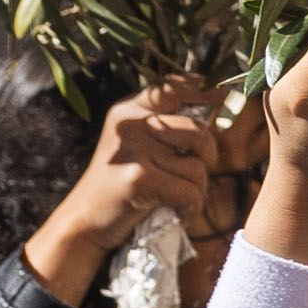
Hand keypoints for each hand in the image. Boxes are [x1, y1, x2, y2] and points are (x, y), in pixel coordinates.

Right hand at [27, 81, 226, 307]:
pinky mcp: (139, 179)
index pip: (174, 87)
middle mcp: (130, 125)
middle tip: (194, 171)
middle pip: (199, 129)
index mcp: (128, 111)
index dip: (205, 91)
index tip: (223, 98)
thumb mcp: (137, 143)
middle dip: (207, 155)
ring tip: (175, 195)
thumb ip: (167, 123)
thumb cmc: (121, 183)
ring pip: (198, 166)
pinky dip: (191, 207)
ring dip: (197, 187)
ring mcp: (133, 151)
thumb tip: (219, 102)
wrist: (85, 220)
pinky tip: (176, 211)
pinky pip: (191, 191)